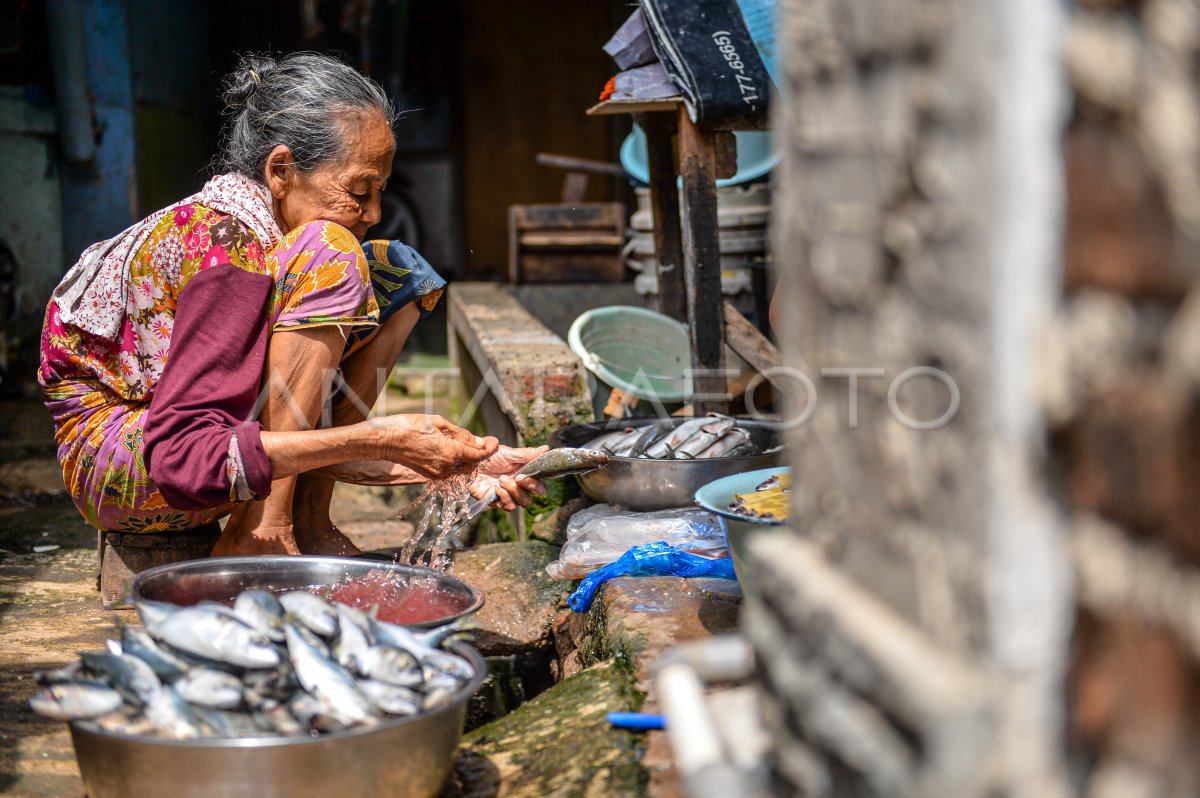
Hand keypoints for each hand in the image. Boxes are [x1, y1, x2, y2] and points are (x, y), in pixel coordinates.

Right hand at [366, 414, 497, 479]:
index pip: (479, 454)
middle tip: (482, 441)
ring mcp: (438, 473)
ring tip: (464, 443)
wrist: (386, 440)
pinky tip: (450, 449)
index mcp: (451, 452)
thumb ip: (461, 434)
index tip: (494, 441)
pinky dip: (455, 461)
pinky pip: (450, 470)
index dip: (490, 448)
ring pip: (462, 467)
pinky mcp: (431, 476)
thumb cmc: (411, 426)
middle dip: (479, 453)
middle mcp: (446, 466)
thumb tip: (479, 442)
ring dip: (467, 458)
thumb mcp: (439, 423)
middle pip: (472, 463)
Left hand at [471, 445, 548, 510]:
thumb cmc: (487, 457)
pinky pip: (509, 506)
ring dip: (514, 491)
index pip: (540, 482)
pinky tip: (497, 488)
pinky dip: (505, 497)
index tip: (529, 474)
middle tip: (519, 477)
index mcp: (524, 473)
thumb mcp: (508, 453)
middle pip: (535, 494)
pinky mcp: (497, 502)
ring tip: (502, 480)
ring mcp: (509, 495)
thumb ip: (527, 454)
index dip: (539, 482)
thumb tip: (546, 448)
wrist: (469, 465)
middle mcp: (519, 486)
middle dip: (530, 486)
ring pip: (523, 502)